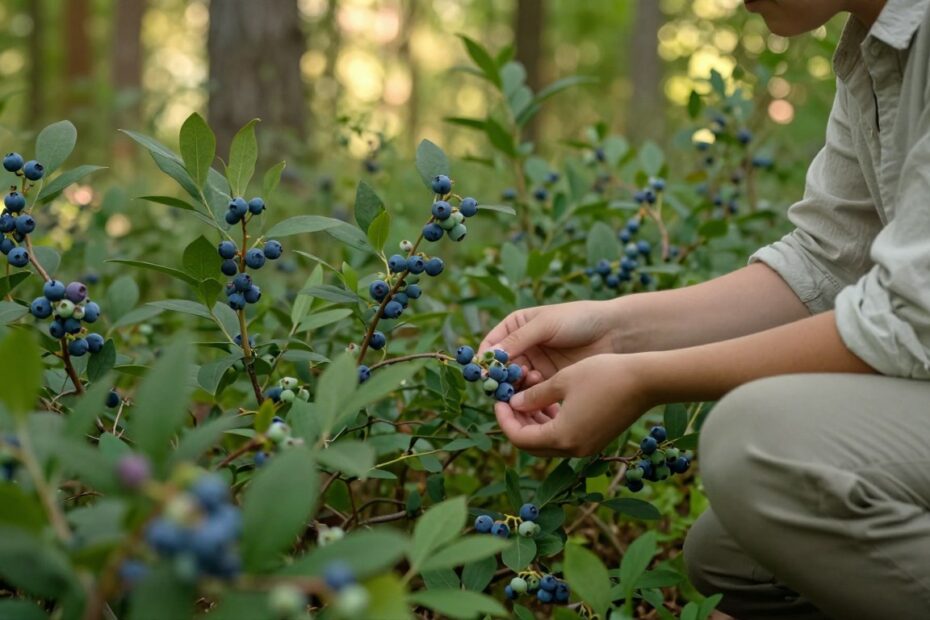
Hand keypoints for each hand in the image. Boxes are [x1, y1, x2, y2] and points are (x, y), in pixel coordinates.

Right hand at [479, 300, 621, 384]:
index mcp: (516, 326)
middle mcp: (522, 346)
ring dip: (516, 384)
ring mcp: (535, 364)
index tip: (485, 371)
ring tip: (528, 379)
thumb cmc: (579, 319)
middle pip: (500, 367)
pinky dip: (530, 393)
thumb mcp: (545, 325)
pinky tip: (538, 386)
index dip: (486, 359)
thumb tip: (489, 357)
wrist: (614, 332)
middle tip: (503, 383)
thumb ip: (517, 340)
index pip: (491, 345)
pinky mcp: (549, 380)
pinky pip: (531, 391)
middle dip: (500, 376)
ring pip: (514, 381)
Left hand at [494, 353, 655, 456]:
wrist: (646, 381)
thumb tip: (515, 404)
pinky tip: (548, 403)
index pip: (519, 439)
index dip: (504, 419)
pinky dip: (552, 424)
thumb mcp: (562, 380)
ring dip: (534, 424)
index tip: (498, 401)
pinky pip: (565, 438)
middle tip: (508, 401)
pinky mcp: (596, 440)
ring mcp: (587, 447)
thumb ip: (534, 396)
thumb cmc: (603, 375)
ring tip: (526, 399)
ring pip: (548, 443)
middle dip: (517, 423)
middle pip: (532, 445)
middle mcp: (574, 449)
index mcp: (562, 437)